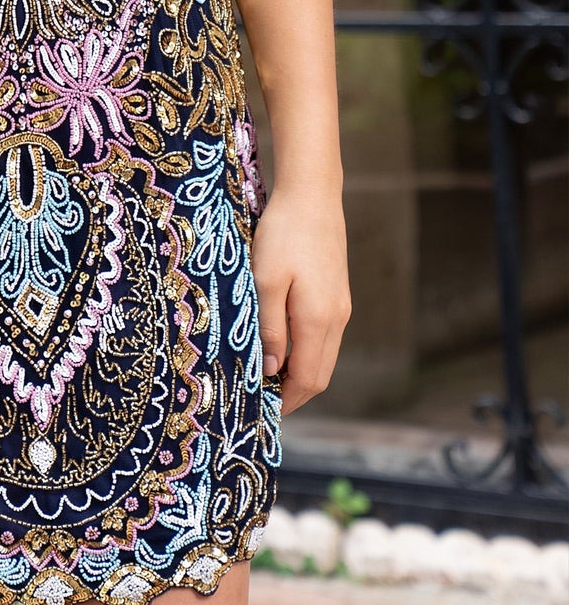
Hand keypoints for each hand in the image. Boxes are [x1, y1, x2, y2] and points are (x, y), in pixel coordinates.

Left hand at [251, 187, 350, 414]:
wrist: (312, 195)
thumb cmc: (283, 234)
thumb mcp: (265, 280)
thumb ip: (269, 328)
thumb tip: (270, 371)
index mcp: (319, 319)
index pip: (308, 378)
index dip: (288, 400)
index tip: (263, 409)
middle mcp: (337, 318)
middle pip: (321, 373)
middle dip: (294, 392)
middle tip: (262, 398)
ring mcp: (341, 305)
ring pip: (325, 355)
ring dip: (301, 372)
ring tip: (268, 375)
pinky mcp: (338, 293)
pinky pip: (325, 336)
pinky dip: (307, 351)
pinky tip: (284, 344)